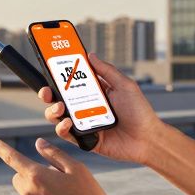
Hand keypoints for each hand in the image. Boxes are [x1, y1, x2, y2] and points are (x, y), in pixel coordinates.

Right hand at [39, 53, 164, 166]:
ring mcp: (83, 123)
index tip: (50, 67)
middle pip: (59, 98)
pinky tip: (67, 122)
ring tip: (59, 107)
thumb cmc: (139, 112)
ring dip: (52, 110)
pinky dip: (62, 128)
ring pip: (58, 116)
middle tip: (46, 90)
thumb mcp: (124, 85)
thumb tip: (90, 55)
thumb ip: (106, 70)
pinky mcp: (84, 140)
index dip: (60, 75)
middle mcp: (86, 107)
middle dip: (48, 93)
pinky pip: (66, 133)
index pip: (72, 81)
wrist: (147, 139)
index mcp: (95, 92)